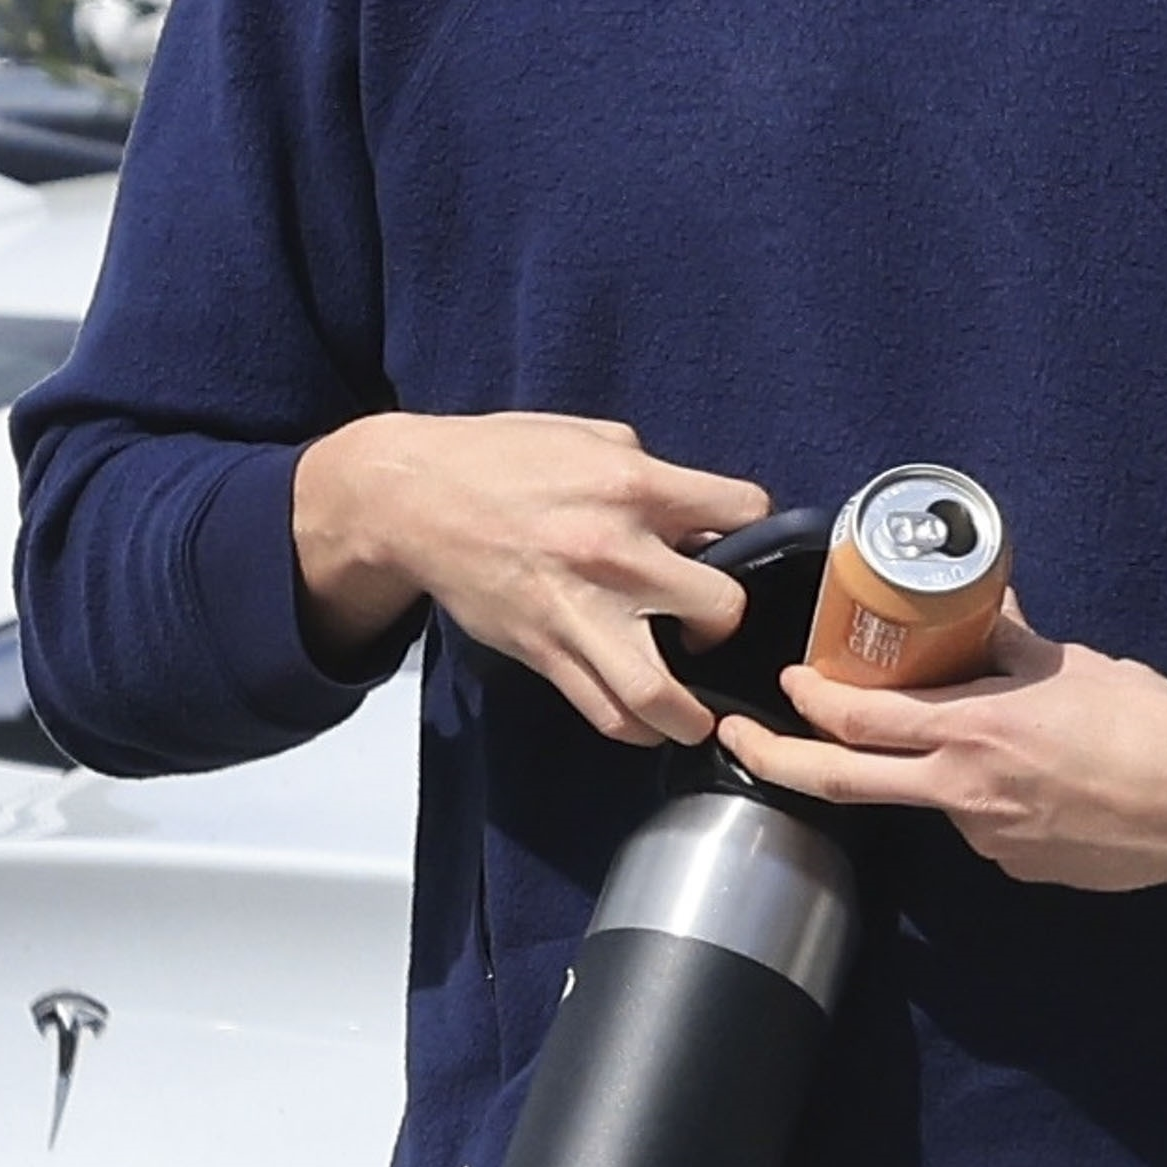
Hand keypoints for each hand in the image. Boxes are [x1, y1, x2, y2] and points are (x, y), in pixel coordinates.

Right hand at [292, 410, 770, 744]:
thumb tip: (699, 521)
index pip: (743, 513)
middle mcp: (616, 553)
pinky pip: (604, 711)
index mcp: (635, 486)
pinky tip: (648, 718)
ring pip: (660, 693)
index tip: (741, 541)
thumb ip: (655, 477)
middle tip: (712, 623)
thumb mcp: (592, 439)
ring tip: (698, 712)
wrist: (413, 498)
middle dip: (728, 621)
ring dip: (693, 714)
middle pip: (722, 608)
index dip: (754, 527)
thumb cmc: (501, 459)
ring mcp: (579, 611)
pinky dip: (636, 726)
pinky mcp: (544, 650)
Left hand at [715, 600, 1166, 888]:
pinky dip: (984, 798)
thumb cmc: (1150, 722)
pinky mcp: (1019, 866)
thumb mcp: (1069, 664)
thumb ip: (1008, 642)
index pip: (858, 721)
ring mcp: (988, 838)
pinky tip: (1036, 779)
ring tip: (992, 740)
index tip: (783, 684)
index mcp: (974, 733)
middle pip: (842, 782)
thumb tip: (977, 605)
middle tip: (737, 740)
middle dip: (775, 760)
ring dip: (924, 772)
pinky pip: (979, 826)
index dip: (807, 703)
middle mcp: (965, 794)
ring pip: (926, 800)